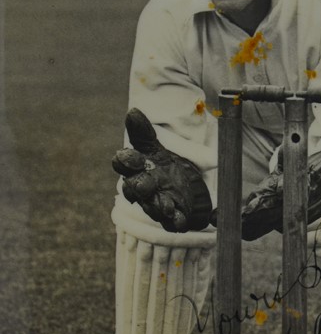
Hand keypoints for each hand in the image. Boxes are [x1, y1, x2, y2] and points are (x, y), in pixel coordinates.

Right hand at [112, 108, 211, 232]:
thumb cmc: (161, 165)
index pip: (125, 164)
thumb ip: (142, 132)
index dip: (126, 161)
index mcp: (136, 168)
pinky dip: (175, 222)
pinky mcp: (173, 217)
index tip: (129, 155)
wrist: (183, 185)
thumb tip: (133, 111)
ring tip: (167, 207)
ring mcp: (157, 203)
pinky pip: (172, 222)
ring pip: (153, 207)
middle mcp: (143, 188)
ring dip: (158, 207)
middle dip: (140, 187)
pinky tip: (180, 221)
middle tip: (144, 184)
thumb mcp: (154, 147)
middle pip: (136, 188)